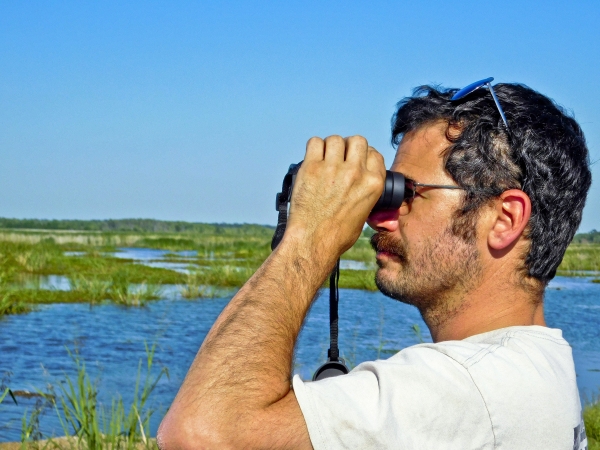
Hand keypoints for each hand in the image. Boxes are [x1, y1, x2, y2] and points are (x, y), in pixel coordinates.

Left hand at [285, 135, 385, 261]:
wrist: (313, 242)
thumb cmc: (337, 234)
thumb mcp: (365, 213)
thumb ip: (366, 192)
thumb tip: (361, 181)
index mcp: (373, 183)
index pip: (374, 154)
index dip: (364, 156)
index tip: (356, 161)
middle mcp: (356, 173)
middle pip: (357, 140)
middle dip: (349, 147)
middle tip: (340, 158)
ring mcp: (333, 169)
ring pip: (335, 139)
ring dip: (330, 147)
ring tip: (324, 159)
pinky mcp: (311, 168)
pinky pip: (314, 143)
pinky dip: (314, 148)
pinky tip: (313, 159)